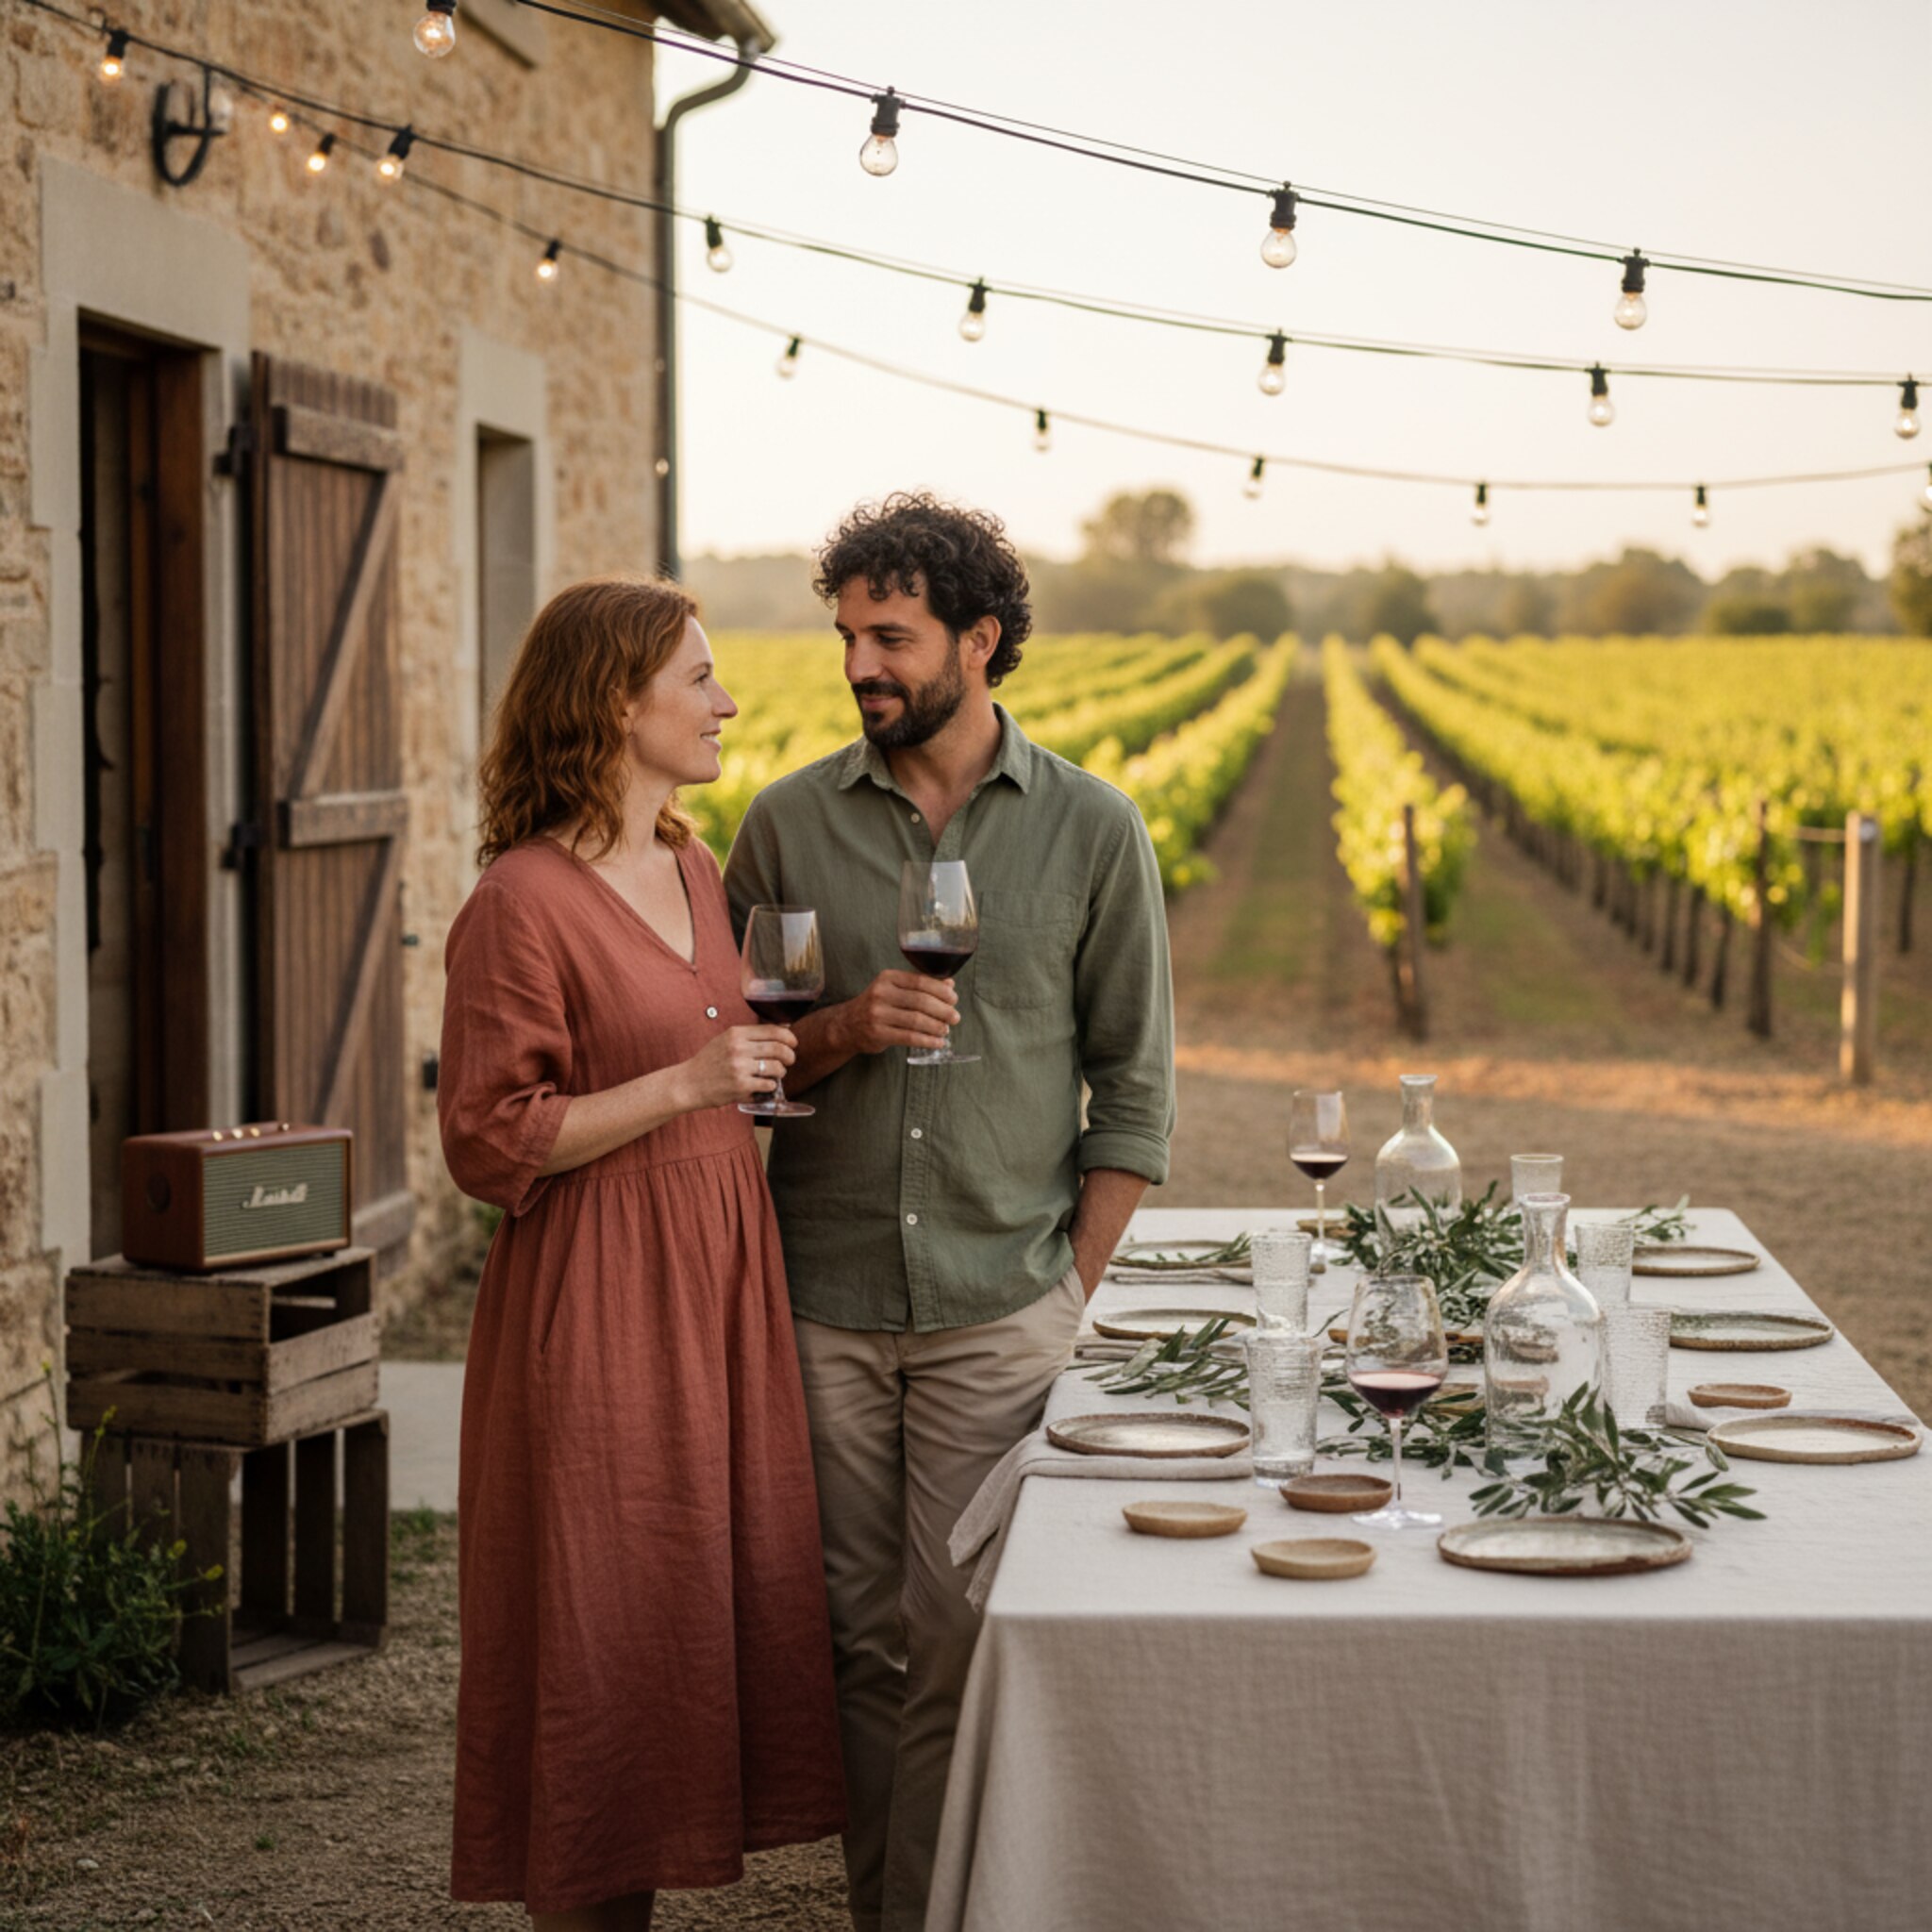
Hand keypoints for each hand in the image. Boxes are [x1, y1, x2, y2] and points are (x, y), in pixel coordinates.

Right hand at [677, 1026, 797, 1110]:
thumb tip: (784, 1027)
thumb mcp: (727, 1039)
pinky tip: (764, 1085)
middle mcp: (738, 1048)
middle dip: (790, 1056)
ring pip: (777, 1068)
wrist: (689, 1083)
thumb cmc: (709, 1061)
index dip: (789, 1037)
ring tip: (776, 1074)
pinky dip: (771, 1086)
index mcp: (736, 1033)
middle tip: (789, 1060)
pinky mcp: (741, 1086)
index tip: (793, 1043)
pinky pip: (769, 1085)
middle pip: (779, 1049)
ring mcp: (740, 1067)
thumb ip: (752, 1034)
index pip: (773, 1031)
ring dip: (781, 1072)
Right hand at [834, 970, 958, 1055]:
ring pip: (916, 1020)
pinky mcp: (878, 1033)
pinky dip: (927, 1040)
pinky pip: (909, 1037)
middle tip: (955, 1017)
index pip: (920, 981)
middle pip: (920, 1001)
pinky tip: (937, 1042)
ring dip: (937, 1026)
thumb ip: (920, 985)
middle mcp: (881, 994)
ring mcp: (878, 1014)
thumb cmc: (878, 1005)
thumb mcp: (894, 989)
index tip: (954, 998)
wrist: (847, 1025)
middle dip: (943, 1010)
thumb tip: (950, 985)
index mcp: (888, 978)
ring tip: (946, 1030)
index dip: (941, 990)